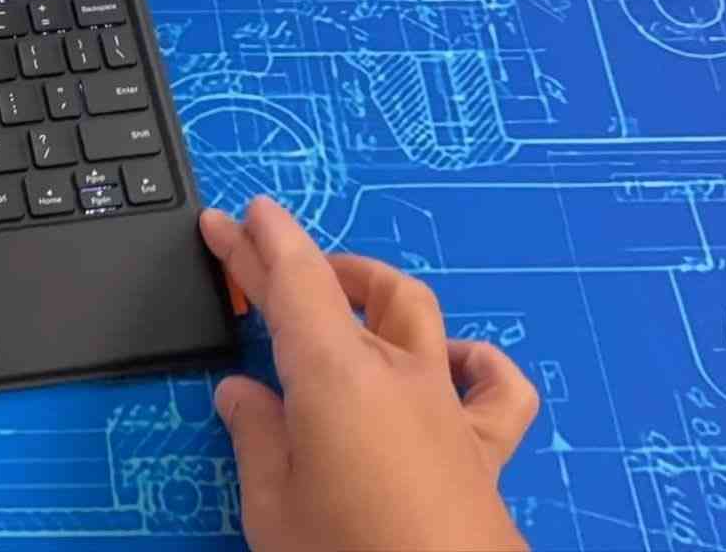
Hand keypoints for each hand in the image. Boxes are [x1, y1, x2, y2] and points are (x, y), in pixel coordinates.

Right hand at [202, 198, 538, 551]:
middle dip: (292, 260)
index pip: (292, 282)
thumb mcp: (272, 507)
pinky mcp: (485, 447)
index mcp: (334, 376)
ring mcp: (447, 405)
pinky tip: (452, 362)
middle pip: (342, 290)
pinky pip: (495, 385)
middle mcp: (396, 373)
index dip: (256, 243)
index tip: (230, 218)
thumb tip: (241, 395)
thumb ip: (257, 438)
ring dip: (374, 289)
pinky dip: (474, 361)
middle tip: (250, 248)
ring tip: (342, 287)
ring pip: (417, 313)